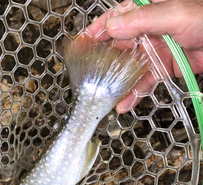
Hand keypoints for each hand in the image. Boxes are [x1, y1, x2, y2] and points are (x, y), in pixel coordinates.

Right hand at [88, 0, 202, 112]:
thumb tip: (112, 26)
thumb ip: (142, 20)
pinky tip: (124, 103)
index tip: (80, 44)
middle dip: (102, 61)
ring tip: (102, 95)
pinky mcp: (163, 67)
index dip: (96, 31)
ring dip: (116, 82)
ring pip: (129, 66)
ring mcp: (155, 49)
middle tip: (87, 76)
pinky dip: (134, 93)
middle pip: (118, 45)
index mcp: (148, 10)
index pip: (115, 19)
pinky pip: (144, 81)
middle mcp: (149, 28)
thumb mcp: (174, 13)